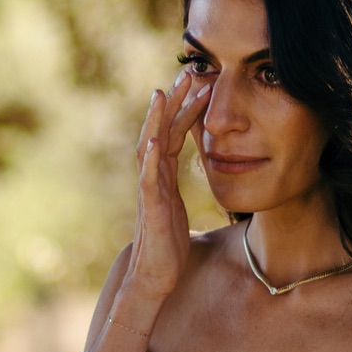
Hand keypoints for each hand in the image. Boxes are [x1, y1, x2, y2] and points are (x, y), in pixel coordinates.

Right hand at [124, 74, 209, 309]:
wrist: (154, 278)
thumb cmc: (169, 249)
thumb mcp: (181, 213)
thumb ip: (184, 195)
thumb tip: (202, 191)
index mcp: (163, 178)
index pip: (173, 136)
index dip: (185, 110)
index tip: (198, 85)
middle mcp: (154, 178)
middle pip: (160, 132)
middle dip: (173, 103)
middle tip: (187, 73)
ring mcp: (149, 191)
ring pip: (149, 147)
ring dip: (155, 120)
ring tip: (162, 94)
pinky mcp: (149, 208)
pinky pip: (148, 179)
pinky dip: (150, 158)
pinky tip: (154, 139)